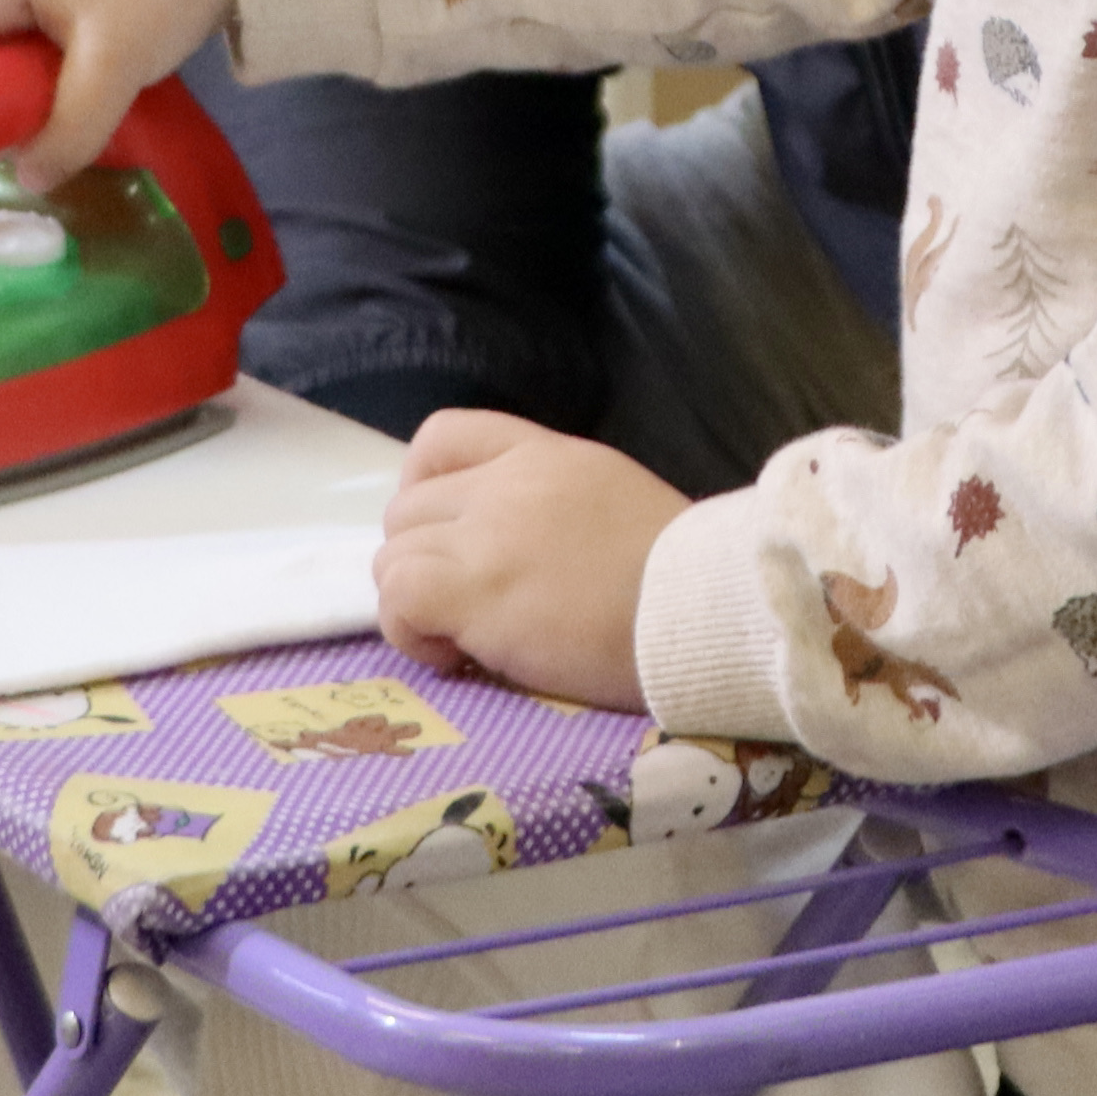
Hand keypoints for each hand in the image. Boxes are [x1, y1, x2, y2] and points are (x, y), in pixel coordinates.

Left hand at [374, 411, 683, 708]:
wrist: (703, 609)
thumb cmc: (679, 577)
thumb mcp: (616, 502)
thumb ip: (555, 506)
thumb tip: (516, 551)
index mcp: (544, 456)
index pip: (443, 437)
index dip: (422, 486)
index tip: (445, 536)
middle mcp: (505, 484)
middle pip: (408, 509)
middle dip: (423, 561)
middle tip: (466, 609)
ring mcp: (486, 535)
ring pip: (392, 556)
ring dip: (416, 603)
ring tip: (463, 641)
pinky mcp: (474, 592)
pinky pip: (398, 597)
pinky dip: (410, 632)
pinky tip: (456, 658)